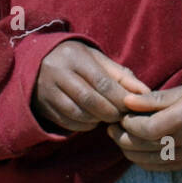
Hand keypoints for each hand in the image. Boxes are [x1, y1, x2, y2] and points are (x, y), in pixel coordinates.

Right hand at [32, 41, 150, 133]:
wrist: (36, 62)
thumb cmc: (76, 60)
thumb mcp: (96, 59)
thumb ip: (120, 74)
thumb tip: (145, 92)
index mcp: (74, 57)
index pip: (102, 82)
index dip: (120, 98)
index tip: (132, 106)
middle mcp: (57, 73)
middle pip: (90, 100)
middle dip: (111, 112)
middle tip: (122, 116)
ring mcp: (47, 91)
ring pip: (78, 114)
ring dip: (99, 120)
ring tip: (108, 116)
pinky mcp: (42, 107)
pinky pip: (68, 123)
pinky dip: (85, 125)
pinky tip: (93, 120)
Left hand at [105, 71, 181, 170]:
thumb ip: (154, 99)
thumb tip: (126, 101)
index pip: (148, 128)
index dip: (129, 124)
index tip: (120, 115)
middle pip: (146, 146)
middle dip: (123, 138)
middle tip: (110, 128)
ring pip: (151, 161)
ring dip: (130, 151)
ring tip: (120, 138)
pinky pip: (162, 168)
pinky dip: (144, 161)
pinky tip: (136, 149)